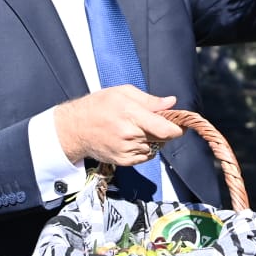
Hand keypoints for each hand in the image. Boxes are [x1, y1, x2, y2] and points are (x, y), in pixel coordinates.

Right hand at [53, 84, 183, 165]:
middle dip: (165, 130)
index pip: (166, 130)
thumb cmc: (97, 107)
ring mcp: (127, 151)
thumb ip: (149, 100)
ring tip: (137, 128)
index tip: (181, 122)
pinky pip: (146, 156)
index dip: (178, 128)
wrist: (75, 129)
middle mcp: (131, 136)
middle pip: (163, 138)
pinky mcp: (124, 162)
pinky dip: (145, 148)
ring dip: (154, 139)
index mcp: (131, 115)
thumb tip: (171, 102)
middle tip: (154, 120)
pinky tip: (133, 138)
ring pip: (156, 147)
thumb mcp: (122, 93)